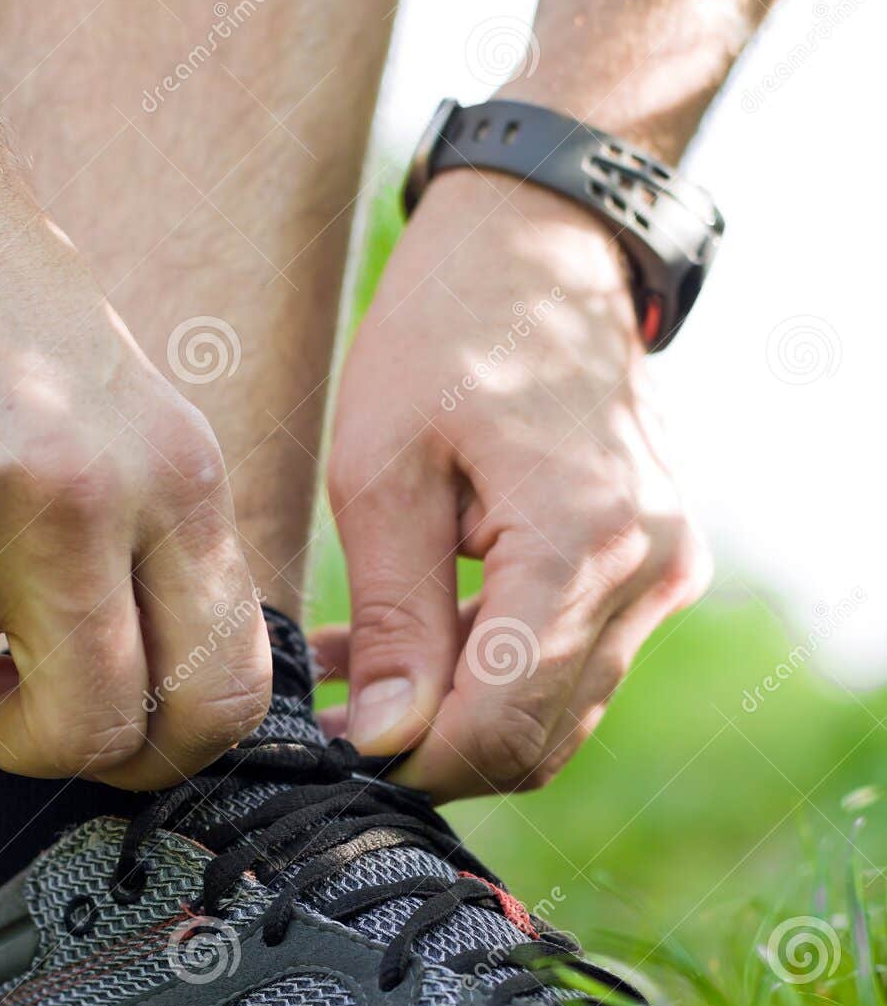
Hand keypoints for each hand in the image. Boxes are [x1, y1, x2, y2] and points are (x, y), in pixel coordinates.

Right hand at [0, 126, 268, 788]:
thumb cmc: (13, 331)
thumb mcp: (134, 430)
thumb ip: (157, 563)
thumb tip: (146, 724)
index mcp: (179, 480)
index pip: (223, 694)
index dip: (167, 756)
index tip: (117, 744)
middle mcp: (85, 493)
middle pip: (88, 732)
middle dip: (31, 739)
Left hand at [320, 172, 708, 799]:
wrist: (541, 248)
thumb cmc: (446, 334)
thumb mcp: (383, 470)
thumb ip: (392, 618)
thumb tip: (387, 738)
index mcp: (581, 543)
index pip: (502, 725)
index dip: (415, 758)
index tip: (341, 743)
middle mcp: (646, 572)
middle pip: (537, 739)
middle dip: (434, 749)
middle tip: (342, 719)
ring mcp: (663, 572)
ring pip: (559, 714)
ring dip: (461, 716)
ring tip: (362, 678)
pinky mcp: (654, 568)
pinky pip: (575, 663)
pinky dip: (496, 674)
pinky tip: (414, 644)